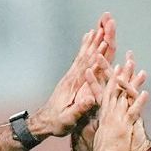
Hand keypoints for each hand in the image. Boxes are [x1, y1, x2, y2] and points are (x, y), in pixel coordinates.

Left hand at [32, 15, 115, 137]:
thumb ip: (79, 110)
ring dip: (92, 41)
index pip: (88, 67)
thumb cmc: (56, 124)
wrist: (43, 122)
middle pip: (86, 56)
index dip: (98, 54)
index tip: (106, 41)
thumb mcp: (68, 120)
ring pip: (83, 55)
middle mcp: (72, 78)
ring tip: (99, 27)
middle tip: (104, 26)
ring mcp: (71, 77)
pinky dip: (85, 47)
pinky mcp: (71, 78)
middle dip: (96, 41)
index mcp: (74, 87)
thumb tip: (91, 99)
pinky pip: (80, 59)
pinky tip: (88, 39)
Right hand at [89, 64, 148, 150]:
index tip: (117, 67)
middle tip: (129, 59)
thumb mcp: (103, 138)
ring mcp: (116, 120)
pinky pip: (132, 112)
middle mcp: (109, 114)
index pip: (108, 93)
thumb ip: (105, 128)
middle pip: (116, 89)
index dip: (113, 79)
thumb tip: (107, 125)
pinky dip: (139, 102)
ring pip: (124, 96)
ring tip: (139, 69)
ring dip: (132, 82)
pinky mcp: (122, 128)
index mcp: (104, 116)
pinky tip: (145, 92)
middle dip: (123, 73)